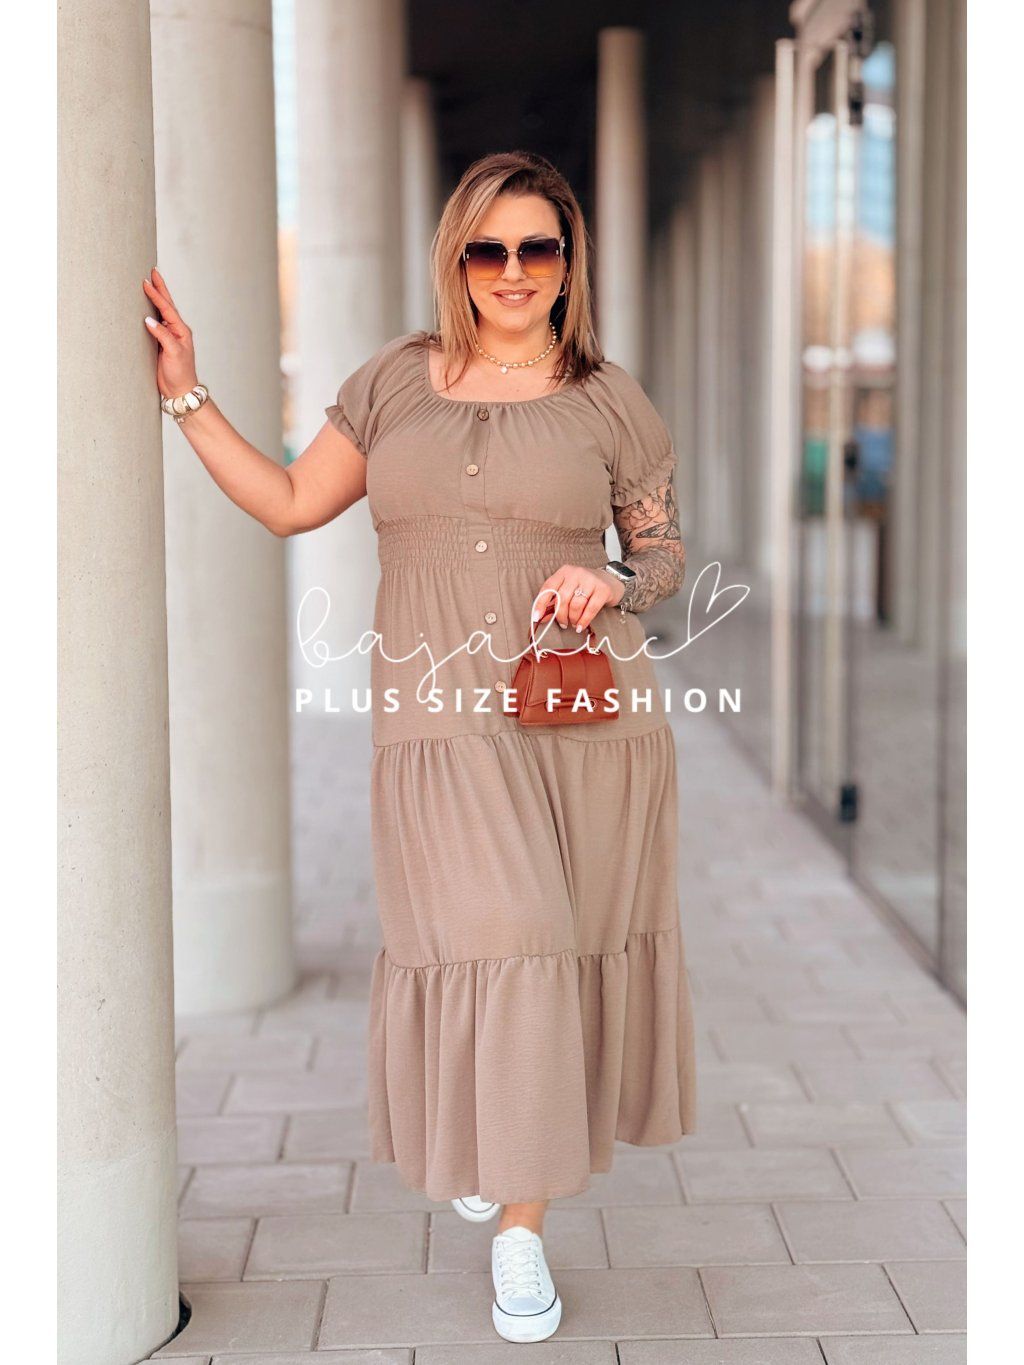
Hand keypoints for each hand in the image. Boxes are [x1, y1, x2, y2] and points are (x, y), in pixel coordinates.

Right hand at [141, 267, 199, 398]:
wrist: (180, 391)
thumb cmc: (181, 375)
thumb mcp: (174, 354)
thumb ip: (163, 336)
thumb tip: (149, 320)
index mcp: (181, 331)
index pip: (167, 308)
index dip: (157, 295)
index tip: (146, 282)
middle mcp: (175, 331)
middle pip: (166, 305)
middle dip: (159, 289)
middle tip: (152, 272)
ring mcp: (168, 336)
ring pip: (160, 312)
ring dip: (155, 298)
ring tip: (149, 283)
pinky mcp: (160, 343)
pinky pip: (154, 324)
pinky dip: (149, 312)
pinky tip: (144, 307)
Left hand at [531, 564, 624, 633]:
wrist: (611, 580)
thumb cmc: (585, 587)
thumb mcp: (569, 590)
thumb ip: (554, 602)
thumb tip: (541, 618)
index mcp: (564, 572)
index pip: (548, 587)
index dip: (540, 603)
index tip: (536, 617)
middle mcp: (576, 573)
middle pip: (562, 598)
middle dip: (560, 615)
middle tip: (563, 623)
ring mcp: (590, 580)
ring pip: (576, 605)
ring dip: (573, 619)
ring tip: (573, 623)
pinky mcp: (603, 589)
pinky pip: (590, 609)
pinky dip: (584, 620)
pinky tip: (581, 626)